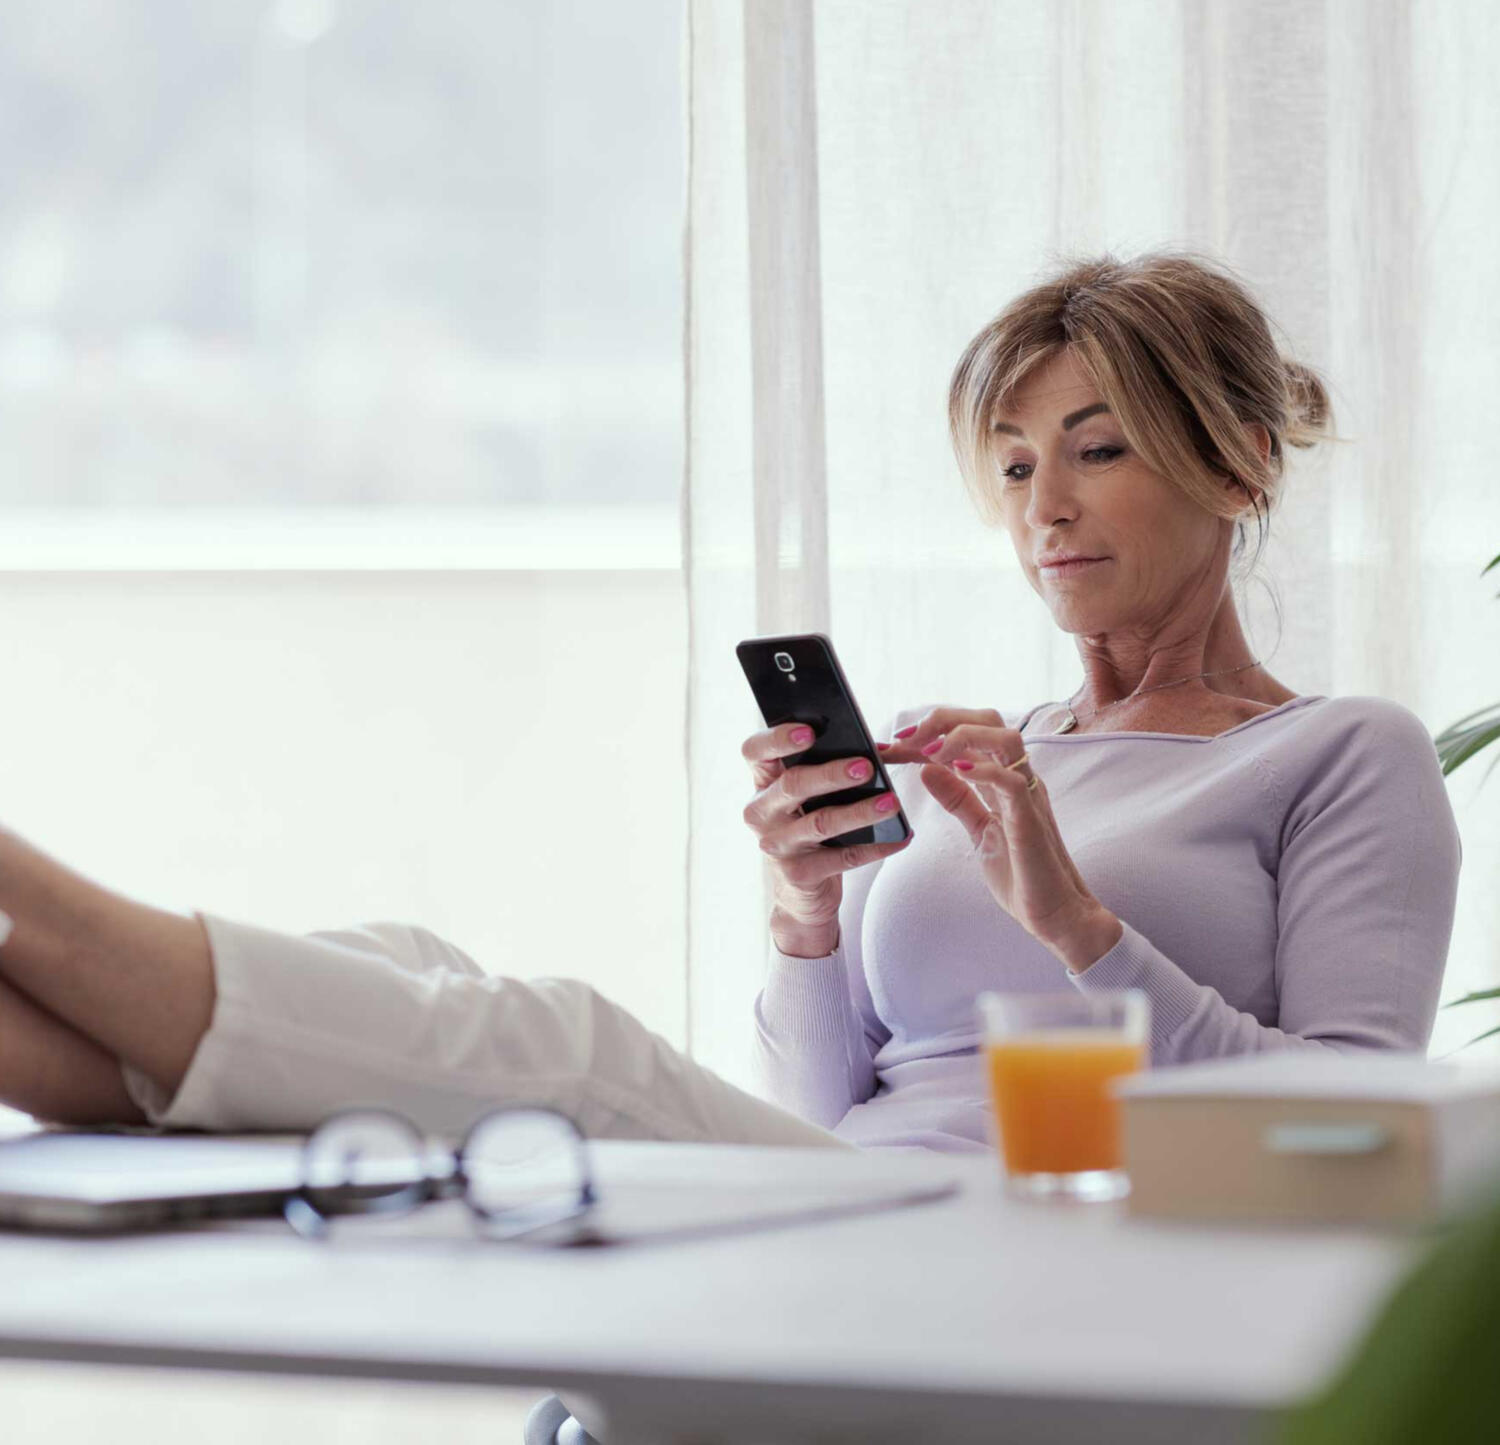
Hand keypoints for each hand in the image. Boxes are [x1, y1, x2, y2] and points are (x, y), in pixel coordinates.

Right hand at [741, 721, 912, 955]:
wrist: (801, 893)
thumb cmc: (809, 830)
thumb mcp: (807, 798)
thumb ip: (826, 768)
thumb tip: (874, 747)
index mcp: (764, 783)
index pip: (755, 751)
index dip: (777, 738)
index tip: (808, 731)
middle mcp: (761, 812)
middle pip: (792, 785)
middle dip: (831, 774)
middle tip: (864, 767)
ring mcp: (777, 845)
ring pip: (821, 823)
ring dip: (859, 811)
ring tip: (891, 802)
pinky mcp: (799, 874)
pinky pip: (843, 857)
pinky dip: (875, 847)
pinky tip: (900, 837)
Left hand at [892, 710, 1116, 966]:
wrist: (1054, 914)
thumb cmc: (1022, 874)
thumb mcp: (979, 831)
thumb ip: (958, 799)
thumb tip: (926, 770)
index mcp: (1003, 778)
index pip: (966, 736)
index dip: (927, 733)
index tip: (889, 744)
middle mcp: (1017, 778)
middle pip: (987, 720)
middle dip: (942, 720)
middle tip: (905, 740)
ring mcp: (1027, 794)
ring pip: (1005, 738)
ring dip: (962, 736)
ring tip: (929, 751)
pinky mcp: (1031, 818)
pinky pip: (1012, 780)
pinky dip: (984, 769)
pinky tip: (957, 771)